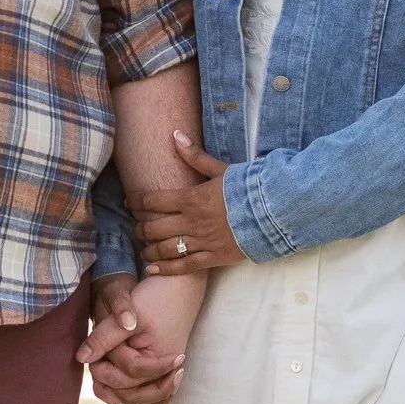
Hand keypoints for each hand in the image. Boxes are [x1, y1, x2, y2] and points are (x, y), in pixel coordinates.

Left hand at [80, 269, 203, 403]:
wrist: (179, 288)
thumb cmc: (156, 298)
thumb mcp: (126, 317)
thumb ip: (103, 338)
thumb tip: (81, 359)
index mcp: (164, 360)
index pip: (130, 371)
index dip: (108, 360)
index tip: (97, 346)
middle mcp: (169, 374)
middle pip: (132, 393)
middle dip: (108, 378)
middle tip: (95, 361)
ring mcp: (167, 376)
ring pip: (137, 400)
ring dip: (114, 392)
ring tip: (100, 375)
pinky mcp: (162, 373)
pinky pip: (144, 396)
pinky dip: (127, 394)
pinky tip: (112, 384)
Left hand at [135, 129, 244, 273]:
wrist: (275, 211)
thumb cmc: (248, 188)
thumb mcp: (221, 169)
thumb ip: (195, 155)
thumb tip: (175, 134)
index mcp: (192, 198)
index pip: (154, 200)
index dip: (137, 201)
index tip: (129, 202)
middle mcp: (192, 222)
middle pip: (154, 227)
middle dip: (140, 227)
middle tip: (136, 226)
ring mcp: (202, 242)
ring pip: (165, 248)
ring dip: (149, 249)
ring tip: (142, 248)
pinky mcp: (213, 257)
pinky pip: (184, 266)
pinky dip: (165, 268)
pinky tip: (152, 268)